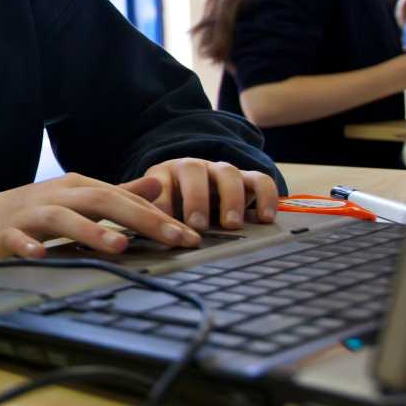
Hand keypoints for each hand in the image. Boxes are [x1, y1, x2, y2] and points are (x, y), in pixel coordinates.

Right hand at [0, 173, 200, 259]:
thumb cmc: (36, 210)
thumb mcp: (79, 198)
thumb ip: (118, 194)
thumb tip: (159, 187)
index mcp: (78, 188)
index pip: (123, 198)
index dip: (157, 216)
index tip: (190, 236)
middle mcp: (57, 196)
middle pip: (100, 201)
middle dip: (139, 219)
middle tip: (173, 239)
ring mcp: (30, 215)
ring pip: (61, 218)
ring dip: (89, 231)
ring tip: (117, 247)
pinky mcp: (5, 235)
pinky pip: (17, 240)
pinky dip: (28, 246)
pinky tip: (41, 256)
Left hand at [139, 158, 278, 229]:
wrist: (196, 192)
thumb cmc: (172, 206)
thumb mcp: (155, 211)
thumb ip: (149, 220)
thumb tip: (139, 238)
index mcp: (164, 174)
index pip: (159, 181)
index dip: (162, 201)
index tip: (164, 224)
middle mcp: (193, 168)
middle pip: (193, 170)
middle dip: (195, 198)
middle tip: (198, 226)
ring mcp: (221, 172)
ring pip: (227, 173)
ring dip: (230, 198)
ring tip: (231, 225)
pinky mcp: (248, 179)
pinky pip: (261, 180)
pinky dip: (266, 196)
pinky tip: (265, 219)